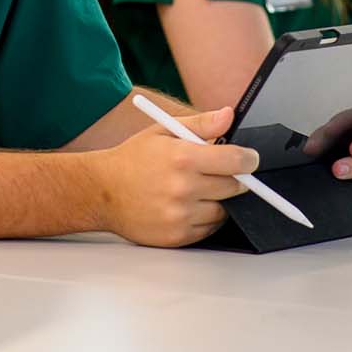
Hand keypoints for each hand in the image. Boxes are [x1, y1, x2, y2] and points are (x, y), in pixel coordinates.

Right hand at [91, 106, 258, 247]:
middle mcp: (183, 188)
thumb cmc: (133, 159)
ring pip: (223, 210)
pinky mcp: (176, 236)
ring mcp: (180, 215)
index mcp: (183, 158)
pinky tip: (189, 205)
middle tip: (222, 173)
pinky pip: (208, 229)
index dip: (249, 159)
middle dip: (234, 178)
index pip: (236, 161)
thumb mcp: (163, 132)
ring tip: (199, 189)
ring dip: (219, 200)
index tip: (249, 159)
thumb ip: (201, 123)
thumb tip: (229, 115)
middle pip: (234, 187)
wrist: (101, 191)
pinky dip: (205, 217)